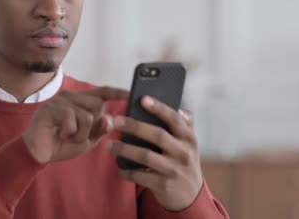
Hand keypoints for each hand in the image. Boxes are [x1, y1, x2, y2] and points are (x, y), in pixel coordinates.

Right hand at [23, 86, 128, 163]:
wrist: (39, 153)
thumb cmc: (62, 143)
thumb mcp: (88, 139)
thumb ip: (101, 129)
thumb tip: (109, 118)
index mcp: (81, 101)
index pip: (102, 93)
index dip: (117, 92)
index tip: (130, 93)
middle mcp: (71, 96)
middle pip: (98, 105)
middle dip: (92, 126)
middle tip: (76, 134)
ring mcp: (60, 100)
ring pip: (87, 116)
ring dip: (79, 133)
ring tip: (66, 135)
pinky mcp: (51, 108)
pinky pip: (72, 120)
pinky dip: (69, 133)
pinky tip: (59, 133)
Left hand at [106, 96, 202, 210]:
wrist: (191, 197)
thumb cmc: (184, 164)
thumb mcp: (190, 146)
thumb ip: (185, 127)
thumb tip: (180, 109)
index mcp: (189, 139)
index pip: (174, 119)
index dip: (159, 108)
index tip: (142, 99)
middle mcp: (183, 153)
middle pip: (157, 135)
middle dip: (135, 126)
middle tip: (115, 121)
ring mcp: (173, 170)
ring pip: (145, 156)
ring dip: (124, 149)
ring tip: (108, 145)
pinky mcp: (163, 186)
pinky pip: (140, 176)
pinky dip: (127, 171)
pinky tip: (118, 168)